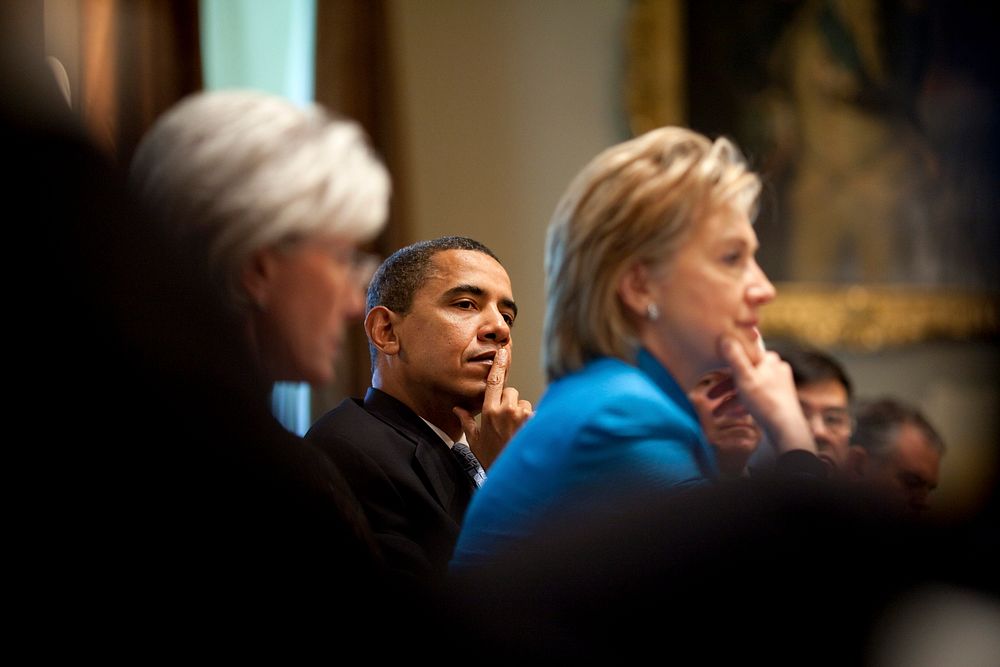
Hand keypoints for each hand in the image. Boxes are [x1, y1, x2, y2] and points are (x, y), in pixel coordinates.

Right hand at [454, 347, 532, 468]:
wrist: (510, 476)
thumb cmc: (492, 458)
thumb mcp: (474, 440)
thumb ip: (466, 421)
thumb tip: (457, 409)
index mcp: (489, 412)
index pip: (493, 382)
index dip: (498, 365)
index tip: (502, 352)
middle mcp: (506, 410)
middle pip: (511, 392)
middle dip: (509, 401)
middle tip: (506, 420)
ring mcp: (522, 416)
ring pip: (524, 403)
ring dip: (521, 412)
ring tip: (515, 430)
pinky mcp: (535, 423)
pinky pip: (534, 414)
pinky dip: (531, 422)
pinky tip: (525, 435)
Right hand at [719, 334, 813, 454]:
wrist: (786, 430)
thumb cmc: (765, 401)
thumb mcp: (744, 377)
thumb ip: (734, 358)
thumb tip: (725, 336)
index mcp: (769, 360)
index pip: (744, 354)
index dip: (725, 362)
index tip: (712, 368)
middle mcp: (775, 369)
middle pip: (743, 374)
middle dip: (724, 387)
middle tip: (709, 396)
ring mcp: (777, 385)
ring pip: (747, 388)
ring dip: (730, 400)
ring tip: (716, 413)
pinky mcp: (778, 400)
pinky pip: (756, 399)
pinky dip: (743, 405)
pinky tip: (732, 415)